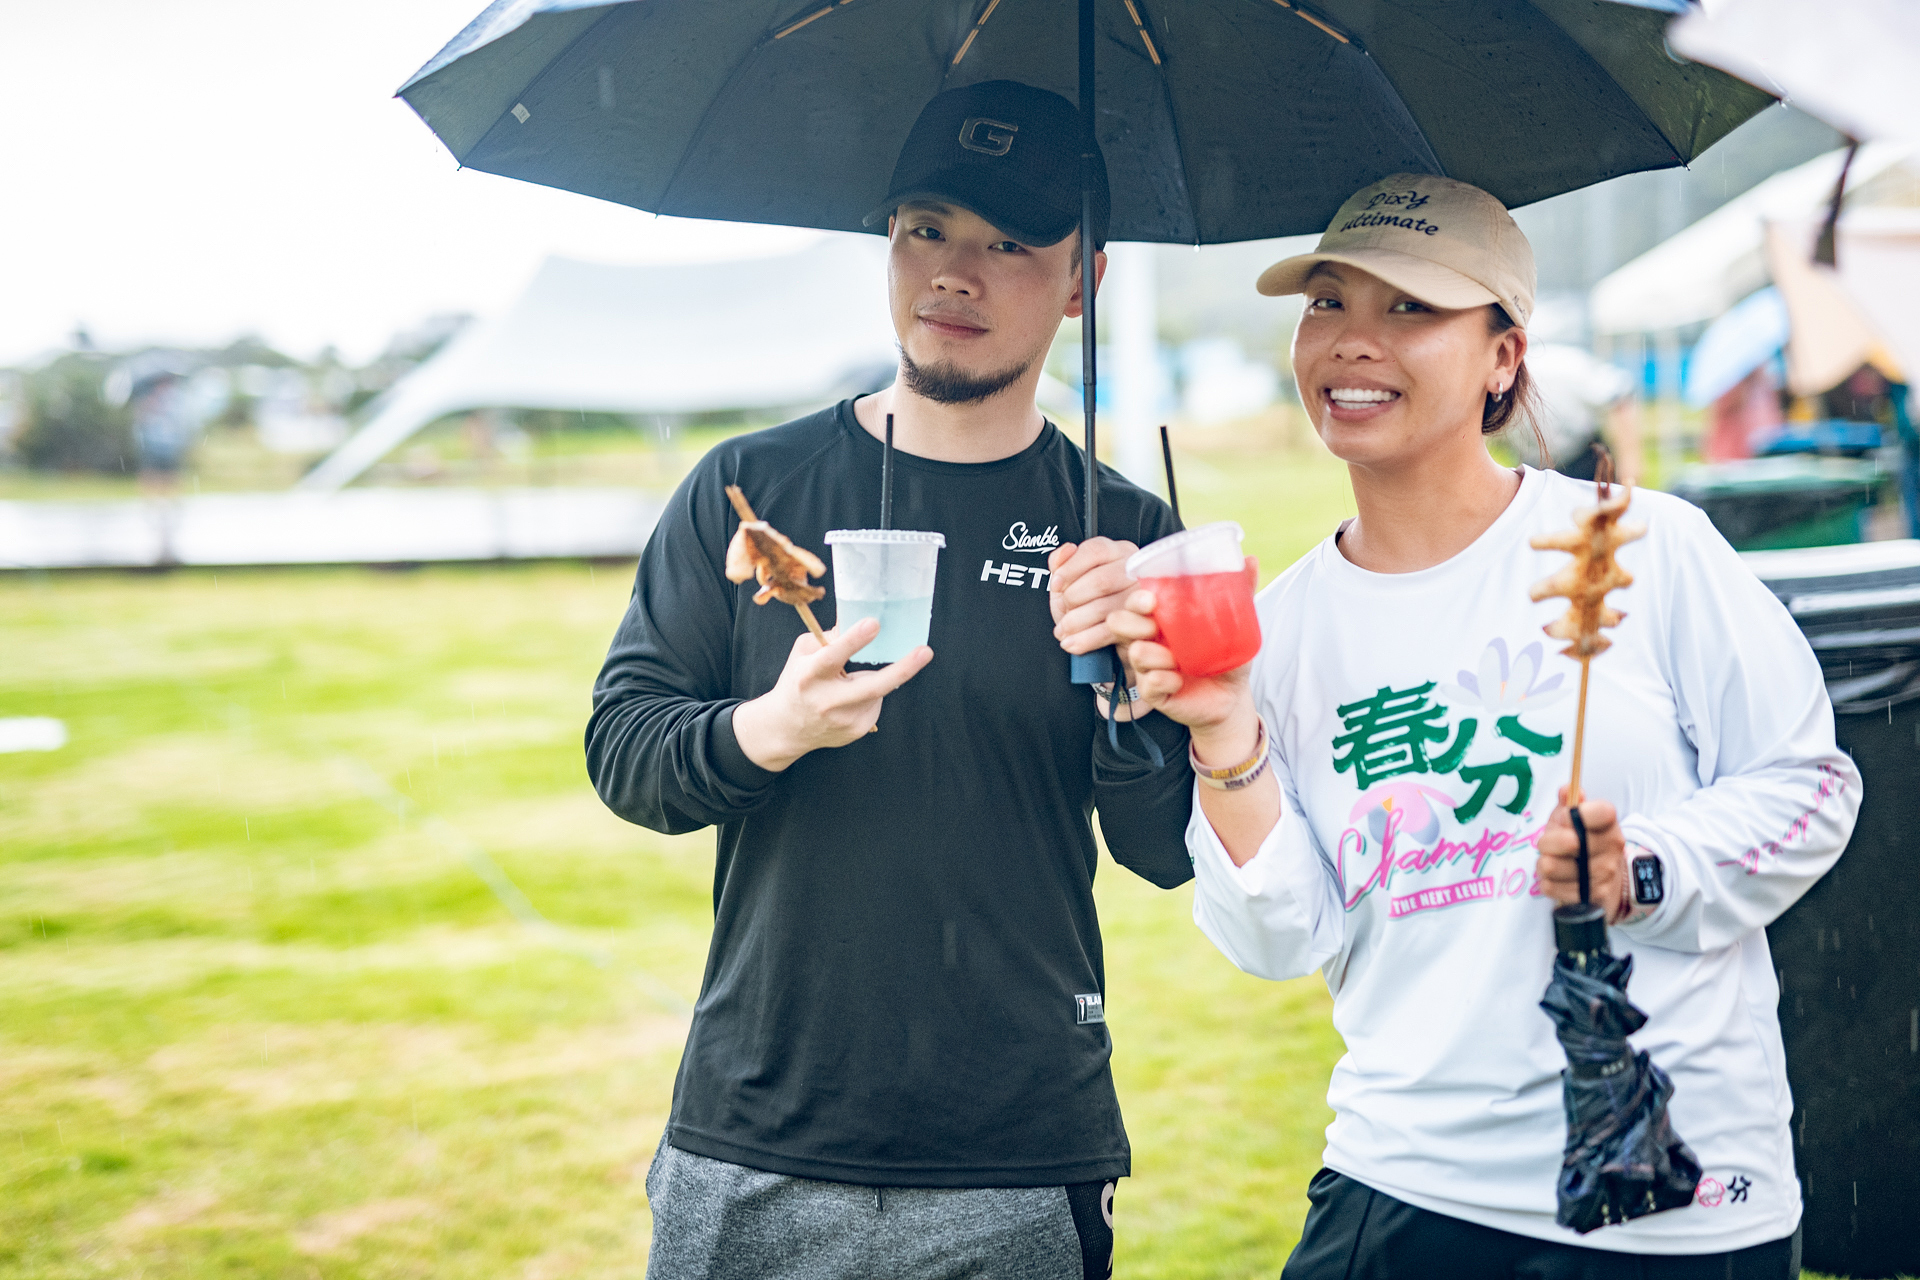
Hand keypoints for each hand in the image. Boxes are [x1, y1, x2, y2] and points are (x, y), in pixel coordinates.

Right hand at [731, 619, 931, 771]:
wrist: (786, 729)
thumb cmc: (797, 682)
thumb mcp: (803, 654)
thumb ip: (830, 638)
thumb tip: (861, 620)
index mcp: (809, 675)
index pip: (833, 656)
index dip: (853, 640)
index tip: (874, 623)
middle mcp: (827, 700)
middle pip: (872, 686)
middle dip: (902, 669)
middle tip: (926, 651)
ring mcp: (844, 720)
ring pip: (876, 690)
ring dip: (870, 680)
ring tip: (845, 685)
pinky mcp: (856, 730)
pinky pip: (875, 704)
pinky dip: (868, 696)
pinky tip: (847, 701)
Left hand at [1048, 538, 1140, 657]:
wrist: (1102, 639)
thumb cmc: (1086, 602)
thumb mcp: (1069, 580)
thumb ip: (1062, 562)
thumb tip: (1065, 551)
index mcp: (1117, 553)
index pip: (1095, 551)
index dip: (1070, 569)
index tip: (1057, 585)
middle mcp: (1133, 572)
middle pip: (1101, 580)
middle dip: (1073, 598)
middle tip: (1064, 610)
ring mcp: (1141, 599)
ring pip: (1104, 607)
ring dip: (1076, 622)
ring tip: (1064, 629)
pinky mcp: (1140, 626)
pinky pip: (1110, 631)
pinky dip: (1086, 639)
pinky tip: (1073, 642)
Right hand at [1105, 578, 1256, 739]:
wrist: (1232, 697)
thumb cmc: (1227, 658)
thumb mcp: (1237, 624)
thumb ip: (1241, 593)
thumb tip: (1250, 559)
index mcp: (1162, 619)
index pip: (1135, 602)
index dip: (1135, 599)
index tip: (1150, 600)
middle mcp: (1150, 640)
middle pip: (1119, 623)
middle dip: (1133, 622)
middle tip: (1155, 627)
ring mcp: (1148, 667)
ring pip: (1134, 653)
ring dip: (1154, 655)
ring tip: (1177, 660)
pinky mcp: (1153, 693)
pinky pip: (1148, 684)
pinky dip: (1163, 681)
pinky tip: (1179, 681)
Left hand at [1536, 787, 1628, 922]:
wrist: (1607, 882)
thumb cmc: (1584, 844)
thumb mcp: (1576, 819)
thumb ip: (1570, 802)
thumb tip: (1566, 789)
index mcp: (1610, 825)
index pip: (1602, 812)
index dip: (1576, 813)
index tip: (1564, 817)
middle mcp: (1611, 849)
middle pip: (1568, 841)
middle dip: (1548, 841)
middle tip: (1550, 843)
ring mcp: (1603, 875)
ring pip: (1552, 866)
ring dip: (1545, 863)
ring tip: (1553, 861)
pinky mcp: (1591, 897)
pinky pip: (1550, 887)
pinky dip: (1547, 882)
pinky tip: (1557, 879)